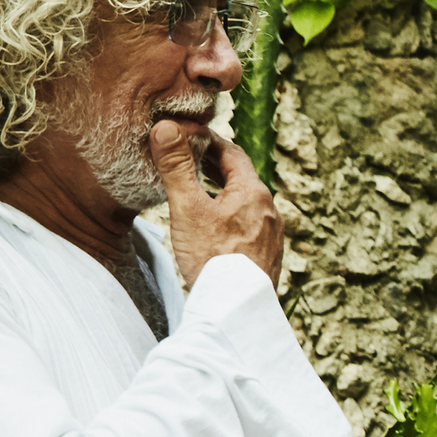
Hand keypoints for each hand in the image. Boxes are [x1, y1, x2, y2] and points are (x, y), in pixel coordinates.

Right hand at [149, 119, 282, 289]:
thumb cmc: (212, 258)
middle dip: (213, 165)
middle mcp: (269, 210)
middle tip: (188, 157)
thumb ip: (177, 167)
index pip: (231, 153)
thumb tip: (165, 127)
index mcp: (254, 192)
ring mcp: (271, 234)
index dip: (207, 141)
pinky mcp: (266, 255)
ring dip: (221, 190)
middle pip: (240, 177)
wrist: (236, 308)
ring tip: (196, 188)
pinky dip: (229, 213)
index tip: (186, 136)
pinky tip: (214, 226)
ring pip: (244, 201)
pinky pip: (248, 223)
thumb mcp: (188, 208)